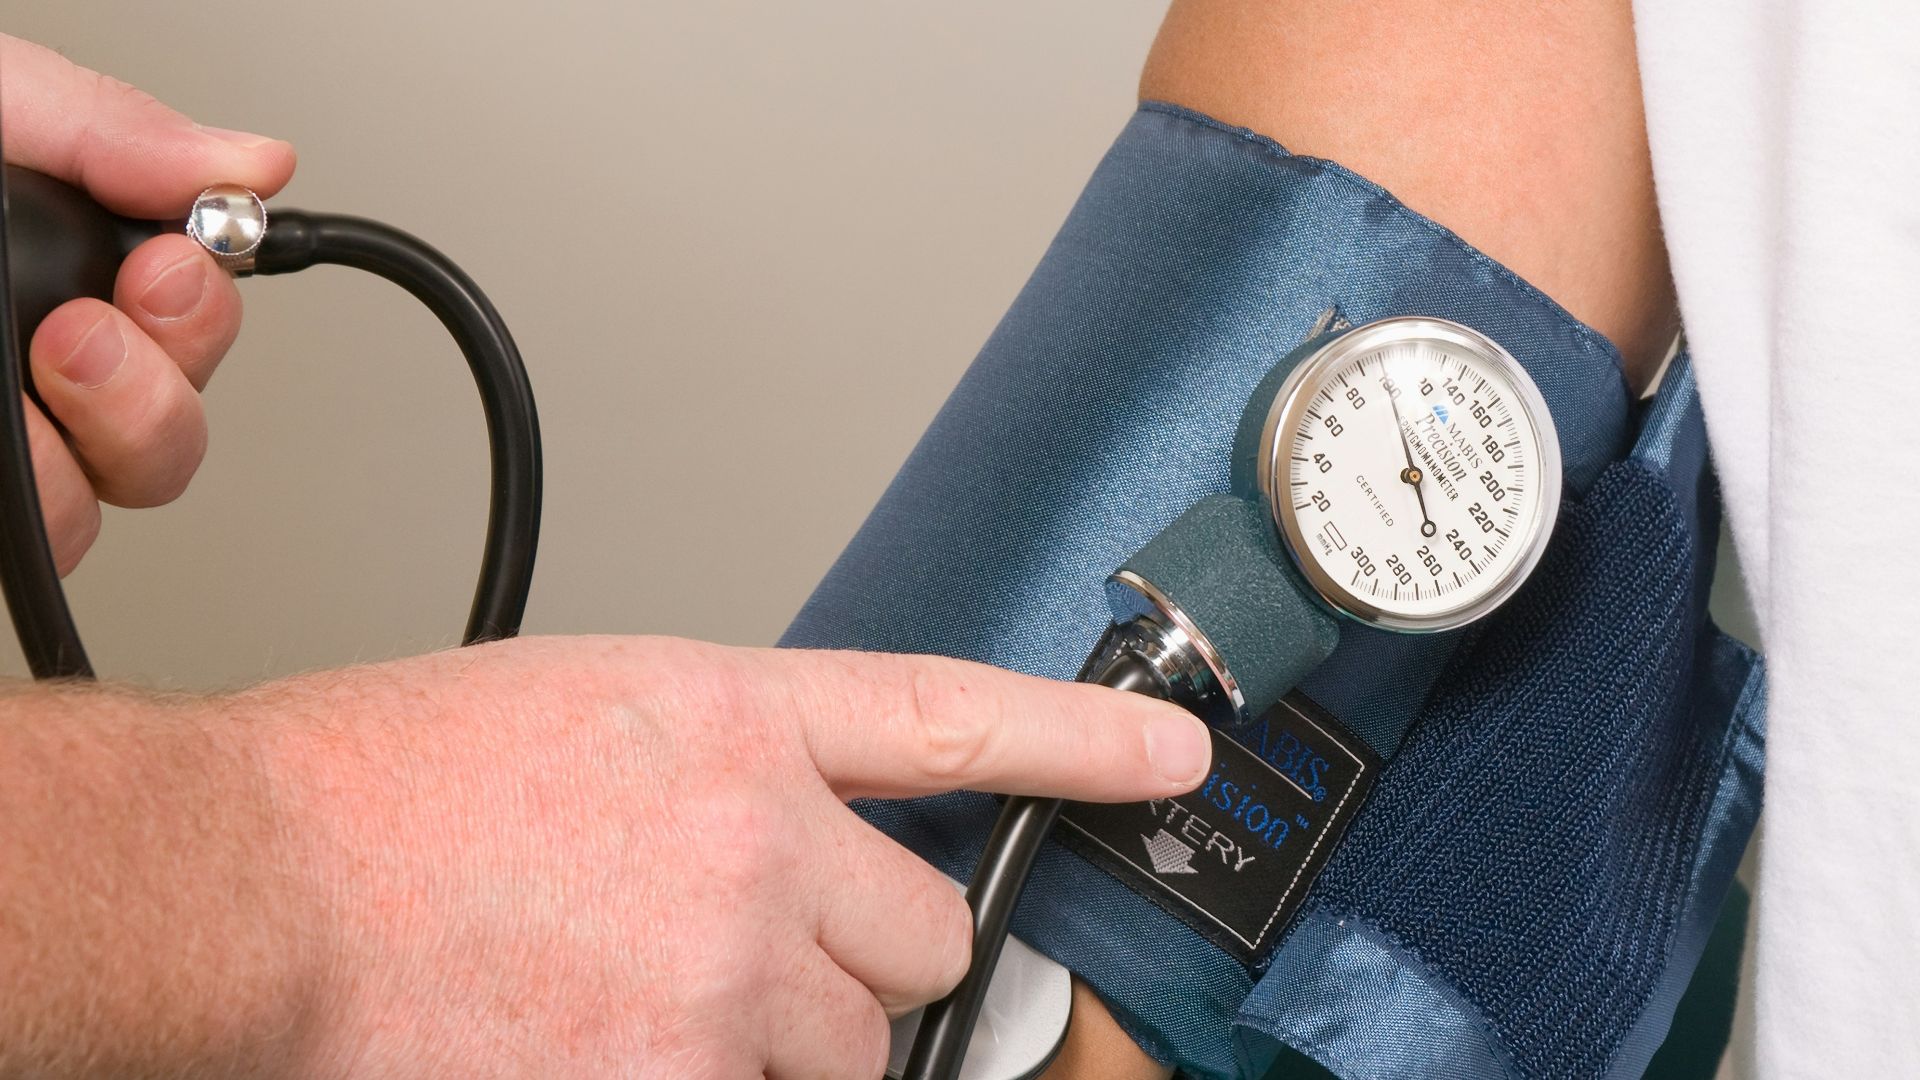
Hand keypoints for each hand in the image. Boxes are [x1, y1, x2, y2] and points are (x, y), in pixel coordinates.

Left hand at [0, 34, 294, 571]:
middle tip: (83, 331)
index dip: (202, 315)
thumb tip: (262, 163)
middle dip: (156, 391)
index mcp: (62, 283)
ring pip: (114, 506)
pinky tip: (9, 429)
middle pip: (173, 446)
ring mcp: (12, 451)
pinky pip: (45, 547)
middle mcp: (41, 379)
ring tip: (35, 372)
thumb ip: (114, 130)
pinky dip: (37, 503)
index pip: (190, 333)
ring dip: (97, 442)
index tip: (162, 268)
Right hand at [253, 636, 1211, 1078]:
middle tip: (757, 951)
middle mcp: (755, 840)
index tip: (1171, 757)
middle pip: (922, 943)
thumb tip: (796, 835)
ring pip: (847, 1049)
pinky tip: (599, 1036)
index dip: (1084, 741)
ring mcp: (722, 974)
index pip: (954, 721)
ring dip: (778, 1042)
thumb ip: (725, 768)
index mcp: (733, 717)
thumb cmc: (389, 785)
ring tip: (641, 996)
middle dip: (866, 963)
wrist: (255, 880)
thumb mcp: (587, 709)